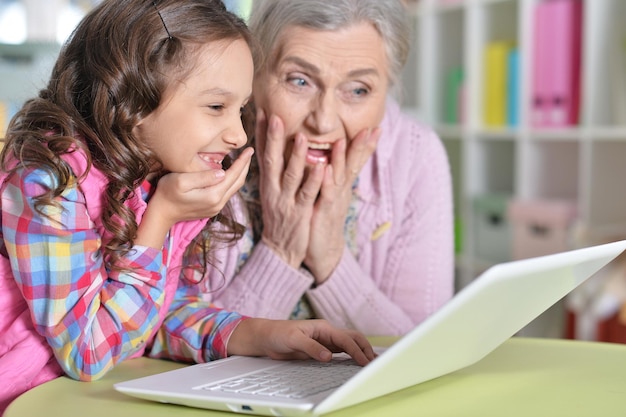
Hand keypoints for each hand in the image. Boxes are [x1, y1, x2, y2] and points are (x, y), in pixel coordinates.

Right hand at [135, 147, 253, 248]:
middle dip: (245, 167)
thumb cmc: (167, 194)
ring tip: (242, 161)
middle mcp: (218, 203)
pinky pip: (227, 193)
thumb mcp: (181, 181)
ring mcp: (216, 208)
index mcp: (213, 195)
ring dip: (239, 174)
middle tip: (249, 153)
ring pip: (234, 189)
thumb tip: (222, 172)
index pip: (233, 175)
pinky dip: (231, 181)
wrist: (161, 214)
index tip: (249, 150)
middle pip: (238, 183)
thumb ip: (203, 176)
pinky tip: (229, 173)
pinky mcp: (212, 209)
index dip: (242, 161)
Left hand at [227, 318, 375, 365]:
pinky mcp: (321, 349)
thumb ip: (311, 347)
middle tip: (375, 362)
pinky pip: (341, 352)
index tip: (364, 362)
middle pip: (353, 338)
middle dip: (365, 349)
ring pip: (349, 345)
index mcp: (323, 328)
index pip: (345, 340)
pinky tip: (356, 363)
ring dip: (361, 352)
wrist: (267, 337)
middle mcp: (327, 333)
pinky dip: (351, 356)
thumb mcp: (293, 340)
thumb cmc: (278, 333)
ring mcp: (325, 341)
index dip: (356, 351)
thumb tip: (328, 356)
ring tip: (371, 363)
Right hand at [255, 110, 323, 267]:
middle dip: (273, 138)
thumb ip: (274, 173)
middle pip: (272, 161)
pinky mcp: (300, 213)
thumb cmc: (279, 219)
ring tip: (301, 136)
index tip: (262, 112)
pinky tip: (322, 168)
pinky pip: (308, 195)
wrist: (280, 250)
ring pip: (291, 176)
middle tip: (275, 117)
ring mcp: (286, 201)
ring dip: (296, 156)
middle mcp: (274, 190)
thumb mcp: (272, 193)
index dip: (262, 134)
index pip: (263, 154)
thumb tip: (272, 150)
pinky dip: (314, 181)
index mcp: (268, 184)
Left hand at [305, 127, 379, 281]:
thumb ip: (331, 176)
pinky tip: (325, 169)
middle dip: (362, 147)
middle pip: (354, 165)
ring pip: (340, 176)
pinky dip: (326, 181)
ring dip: (342, 159)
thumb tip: (331, 157)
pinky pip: (326, 195)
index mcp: (341, 185)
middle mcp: (341, 191)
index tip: (374, 126)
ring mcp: (334, 201)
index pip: (356, 161)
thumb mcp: (329, 195)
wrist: (322, 252)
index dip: (365, 145)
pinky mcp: (324, 213)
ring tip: (343, 141)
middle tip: (371, 128)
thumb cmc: (322, 220)